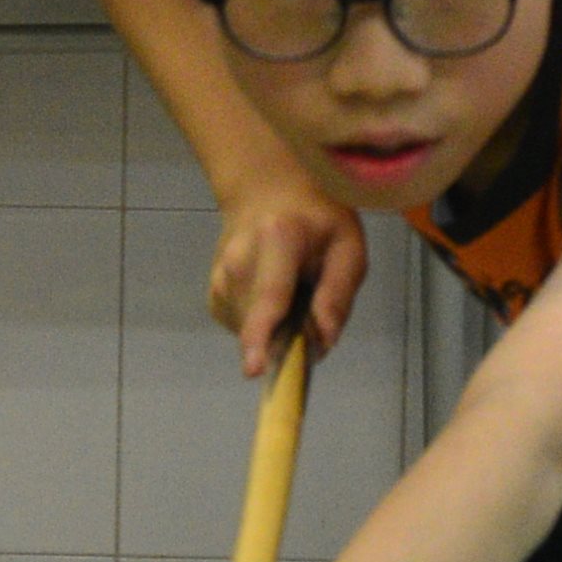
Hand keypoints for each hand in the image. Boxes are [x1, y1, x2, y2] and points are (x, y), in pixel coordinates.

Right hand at [208, 192, 365, 378]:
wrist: (264, 191)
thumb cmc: (315, 217)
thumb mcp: (347, 244)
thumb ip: (339, 292)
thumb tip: (324, 340)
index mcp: (278, 239)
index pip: (269, 296)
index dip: (261, 336)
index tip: (254, 371)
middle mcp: (237, 261)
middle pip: (263, 324)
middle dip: (291, 337)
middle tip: (312, 305)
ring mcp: (219, 279)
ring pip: (254, 332)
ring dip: (279, 330)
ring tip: (292, 293)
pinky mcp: (214, 296)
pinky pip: (245, 329)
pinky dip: (264, 326)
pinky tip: (273, 299)